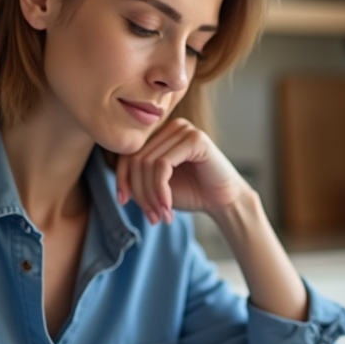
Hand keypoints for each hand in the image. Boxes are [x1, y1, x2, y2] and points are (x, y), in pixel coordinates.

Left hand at [116, 118, 250, 224]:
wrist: (224, 201)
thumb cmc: (192, 192)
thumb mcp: (157, 186)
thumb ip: (138, 178)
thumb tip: (119, 186)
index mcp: (160, 134)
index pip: (128, 152)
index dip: (121, 178)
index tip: (123, 202)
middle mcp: (171, 127)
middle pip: (136, 159)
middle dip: (139, 192)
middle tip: (151, 216)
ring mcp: (184, 130)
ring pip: (147, 163)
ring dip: (150, 196)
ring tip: (161, 214)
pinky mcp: (195, 140)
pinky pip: (163, 165)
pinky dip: (160, 190)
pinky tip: (167, 206)